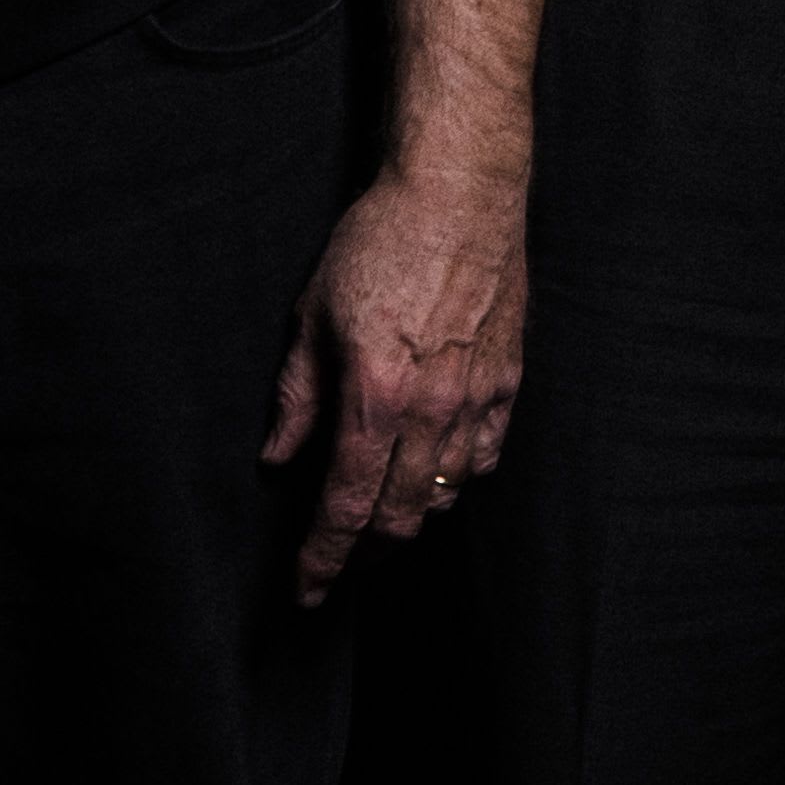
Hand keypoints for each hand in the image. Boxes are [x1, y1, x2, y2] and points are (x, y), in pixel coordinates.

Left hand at [271, 159, 531, 598]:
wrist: (459, 193)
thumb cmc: (379, 243)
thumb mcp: (312, 316)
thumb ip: (297, 397)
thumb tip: (277, 459)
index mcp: (374, 397)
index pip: (345, 505)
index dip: (323, 558)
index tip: (306, 591)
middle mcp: (430, 411)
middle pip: (400, 518)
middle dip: (365, 555)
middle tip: (340, 566)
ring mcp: (476, 400)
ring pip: (445, 496)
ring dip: (410, 520)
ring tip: (382, 523)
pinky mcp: (507, 383)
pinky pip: (483, 459)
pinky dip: (455, 482)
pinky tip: (435, 478)